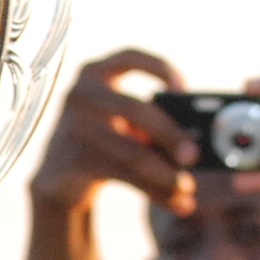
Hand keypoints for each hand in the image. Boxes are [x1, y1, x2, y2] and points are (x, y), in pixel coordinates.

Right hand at [26, 50, 193, 216]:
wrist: (60, 175)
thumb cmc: (106, 139)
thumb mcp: (126, 121)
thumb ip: (155, 122)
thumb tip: (199, 142)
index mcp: (95, 73)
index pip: (129, 57)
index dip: (159, 68)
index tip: (183, 88)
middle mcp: (80, 95)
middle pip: (136, 110)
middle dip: (170, 135)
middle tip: (194, 156)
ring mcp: (73, 127)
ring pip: (131, 151)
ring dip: (165, 173)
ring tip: (188, 187)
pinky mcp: (74, 160)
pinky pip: (124, 176)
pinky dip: (155, 191)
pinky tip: (177, 202)